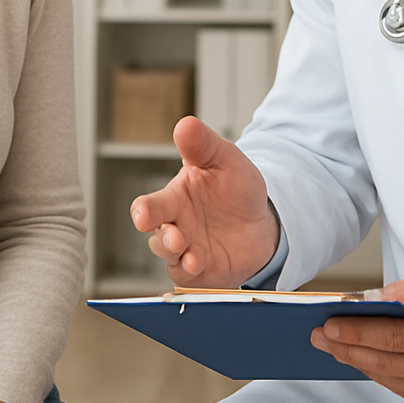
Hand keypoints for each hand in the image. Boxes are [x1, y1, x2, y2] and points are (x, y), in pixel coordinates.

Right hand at [129, 116, 279, 287]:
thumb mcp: (224, 159)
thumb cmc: (235, 186)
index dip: (143, 211)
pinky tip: (202, 266)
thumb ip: (203, 144)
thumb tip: (185, 123)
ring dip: (179, 257)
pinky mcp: (201, 273)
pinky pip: (189, 279)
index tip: (142, 215)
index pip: (150, 206)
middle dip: (162, 238)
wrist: (262, 220)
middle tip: (175, 237)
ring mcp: (186, 251)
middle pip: (156, 235)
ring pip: (171, 259)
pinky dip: (193, 275)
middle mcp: (175, 226)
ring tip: (194, 256)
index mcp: (175, 198)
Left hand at [309, 265, 403, 402]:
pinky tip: (366, 360)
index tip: (329, 323)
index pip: (396, 336)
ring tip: (335, 346)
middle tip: (319, 335)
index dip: (358, 331)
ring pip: (394, 380)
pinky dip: (384, 376)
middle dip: (348, 348)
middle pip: (389, 362)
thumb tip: (376, 298)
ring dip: (360, 363)